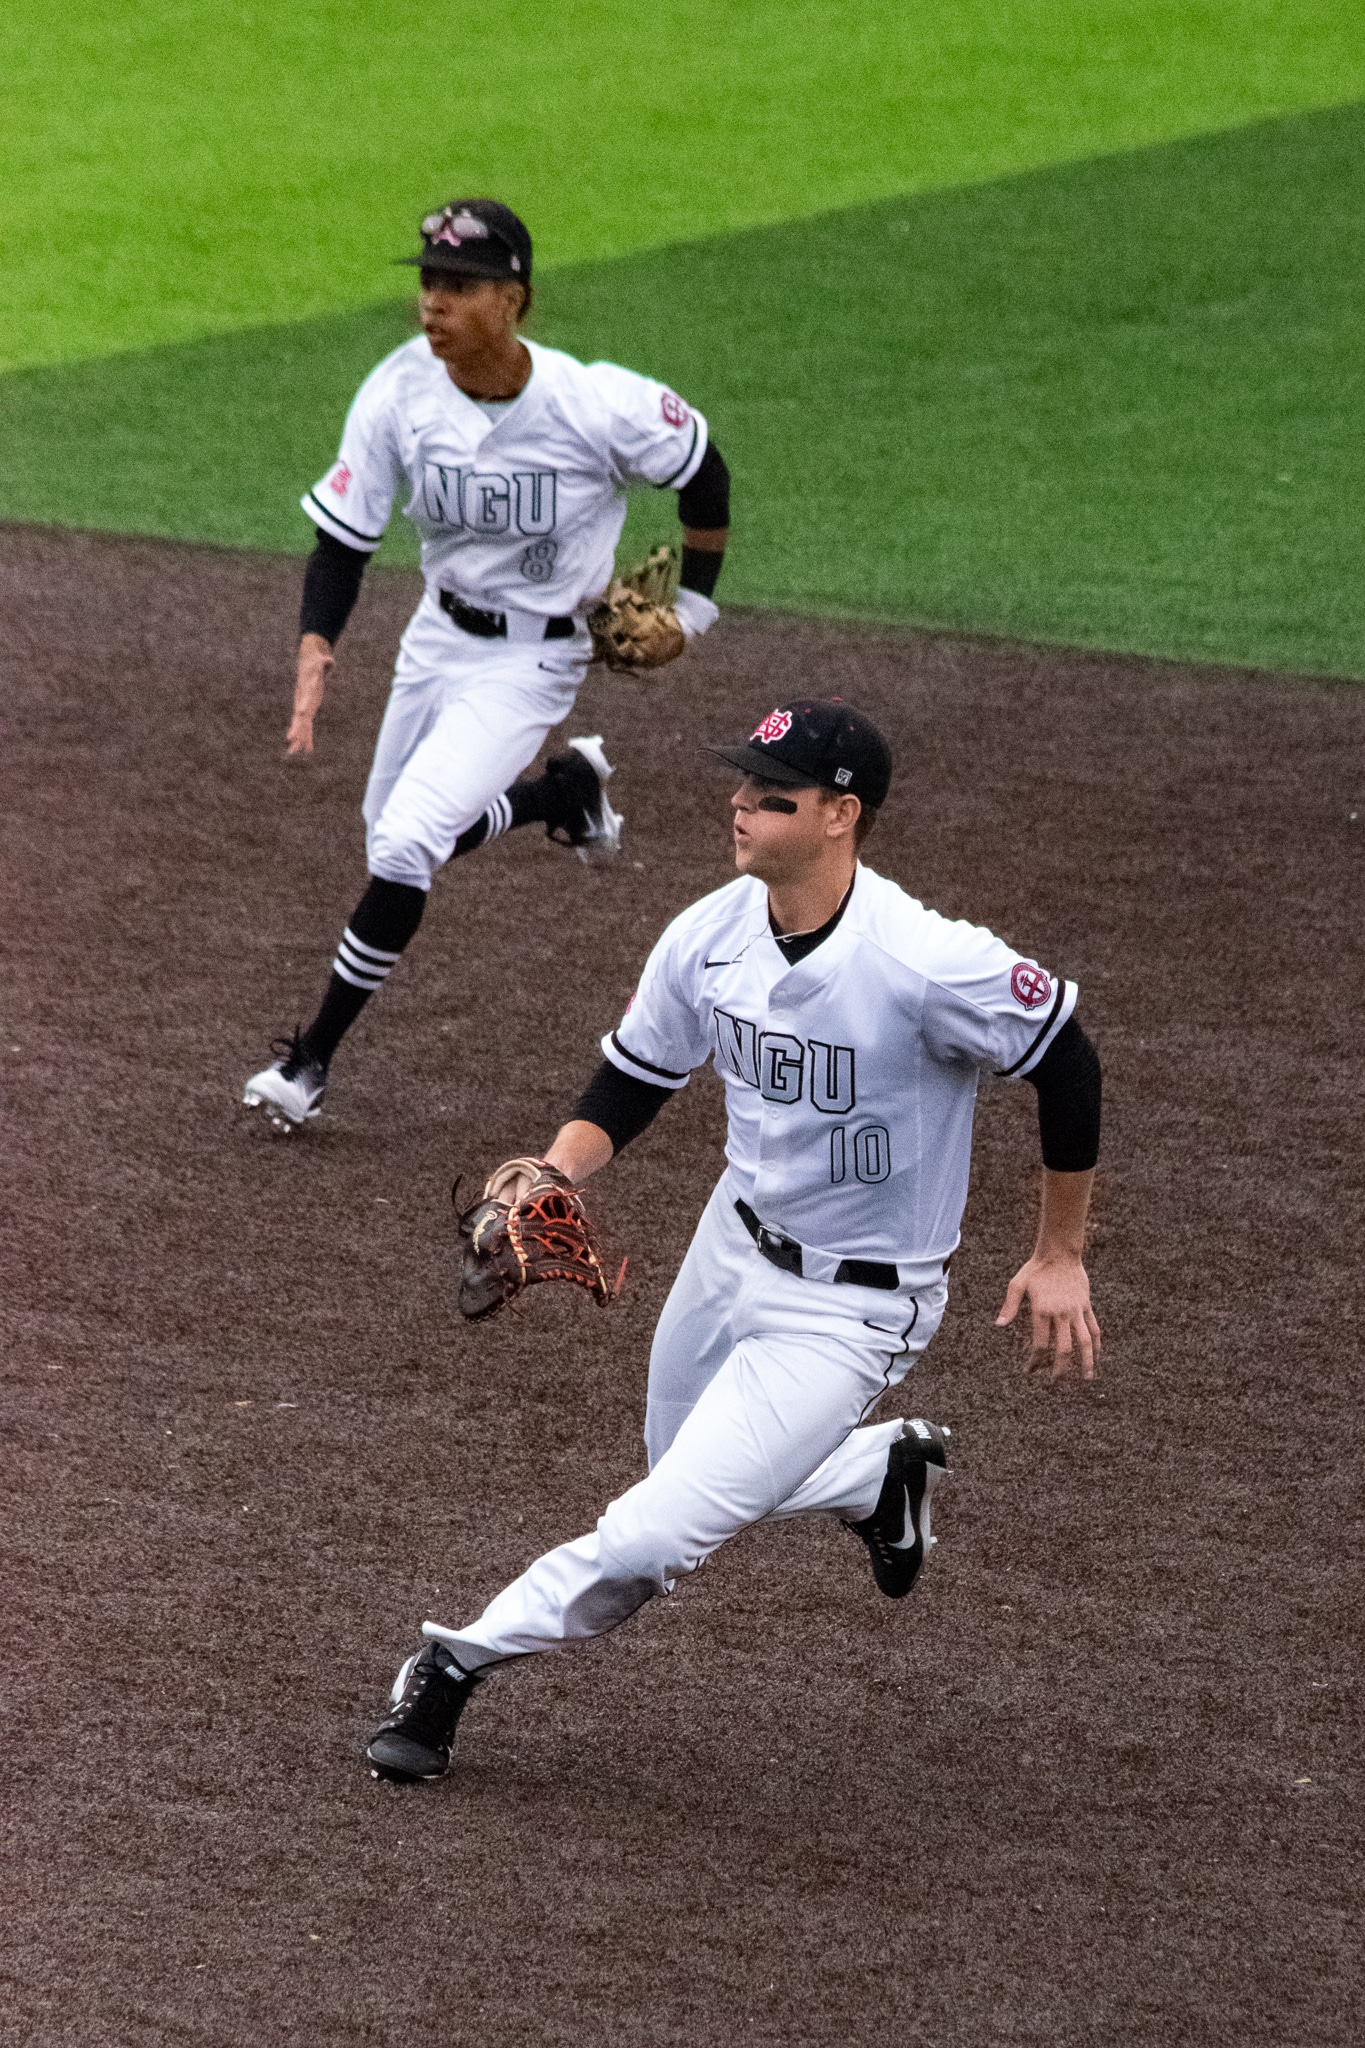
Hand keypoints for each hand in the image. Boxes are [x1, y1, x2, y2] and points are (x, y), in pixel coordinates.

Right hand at [286, 635, 333, 754]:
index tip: (298, 719)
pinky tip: (307, 749)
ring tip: (292, 753)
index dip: (301, 711)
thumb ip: (326, 662)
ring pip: (302, 724)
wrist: (308, 661)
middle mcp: (303, 700)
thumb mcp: (322, 659)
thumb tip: (329, 661)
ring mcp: (304, 705)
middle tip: (291, 741)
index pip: (303, 702)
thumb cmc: (316, 660)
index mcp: (306, 690)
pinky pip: (307, 725)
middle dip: (296, 728)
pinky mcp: (308, 708)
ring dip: (299, 738)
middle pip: (299, 716)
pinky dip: (308, 737)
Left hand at [996, 1251, 1100, 1381]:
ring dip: (1086, 1361)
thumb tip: (999, 1325)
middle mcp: (1061, 1313)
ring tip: (1087, 1379)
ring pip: (1084, 1342)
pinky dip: (1097, 1343)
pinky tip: (1098, 1355)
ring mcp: (1076, 1310)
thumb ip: (1009, 1306)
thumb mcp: (1017, 1284)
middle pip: (1064, 1349)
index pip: (1040, 1344)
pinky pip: (1094, 1328)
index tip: (1030, 1371)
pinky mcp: (1086, 1306)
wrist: (1060, 1252)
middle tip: (1055, 1383)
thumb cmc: (1036, 1269)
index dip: (1035, 1361)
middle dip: (1060, 1369)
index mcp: (1042, 1310)